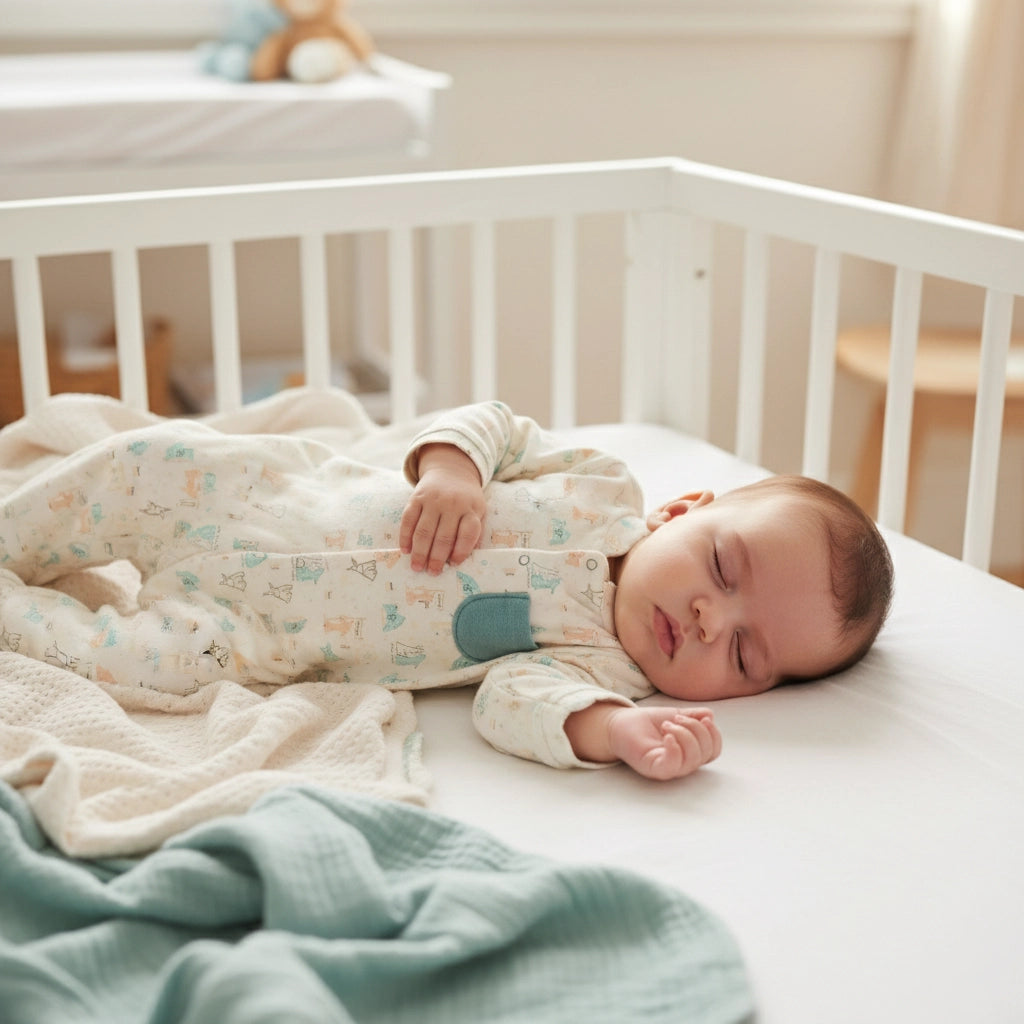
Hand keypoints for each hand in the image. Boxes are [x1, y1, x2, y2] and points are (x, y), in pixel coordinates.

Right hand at [400, 444, 486, 573]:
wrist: (451, 470)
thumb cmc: (466, 498)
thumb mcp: (479, 510)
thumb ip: (475, 532)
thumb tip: (466, 558)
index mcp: (472, 509)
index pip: (468, 534)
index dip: (461, 552)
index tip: (453, 564)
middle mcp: (453, 504)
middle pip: (444, 536)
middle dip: (437, 558)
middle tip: (432, 573)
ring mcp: (433, 500)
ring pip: (424, 531)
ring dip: (419, 552)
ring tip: (417, 567)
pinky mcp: (417, 497)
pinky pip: (408, 520)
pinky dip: (405, 537)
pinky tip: (405, 550)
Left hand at [566, 703, 720, 780]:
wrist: (621, 723)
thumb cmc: (647, 722)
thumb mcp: (676, 714)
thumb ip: (694, 716)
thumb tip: (710, 716)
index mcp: (690, 751)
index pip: (713, 751)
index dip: (713, 734)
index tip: (702, 718)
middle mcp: (682, 763)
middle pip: (706, 754)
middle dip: (696, 729)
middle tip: (676, 718)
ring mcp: (669, 768)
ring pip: (692, 759)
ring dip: (684, 734)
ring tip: (667, 725)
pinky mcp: (654, 769)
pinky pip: (673, 766)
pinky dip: (675, 748)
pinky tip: (667, 736)